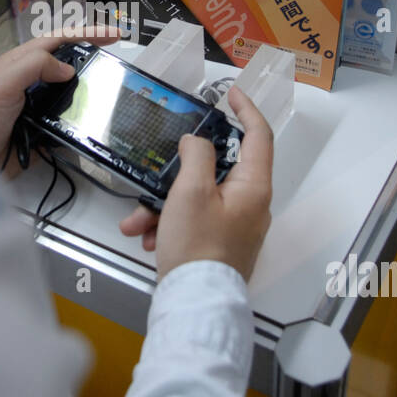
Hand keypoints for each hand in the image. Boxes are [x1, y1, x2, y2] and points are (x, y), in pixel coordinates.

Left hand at [0, 27, 119, 170]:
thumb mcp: (6, 78)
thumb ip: (36, 65)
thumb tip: (69, 69)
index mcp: (23, 61)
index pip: (60, 39)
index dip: (88, 33)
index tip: (116, 34)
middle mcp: (33, 80)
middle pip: (70, 64)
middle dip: (93, 60)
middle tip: (117, 66)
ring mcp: (39, 105)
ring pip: (73, 93)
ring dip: (91, 93)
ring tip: (112, 96)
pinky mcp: (43, 129)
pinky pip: (69, 121)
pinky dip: (82, 121)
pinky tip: (96, 124)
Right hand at [119, 86, 272, 282]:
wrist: (195, 304)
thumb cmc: (197, 247)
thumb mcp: (190, 191)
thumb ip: (196, 155)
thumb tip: (198, 142)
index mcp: (254, 187)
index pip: (258, 136)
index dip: (245, 109)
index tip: (230, 93)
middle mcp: (251, 205)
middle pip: (218, 169)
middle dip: (178, 172)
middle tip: (160, 168)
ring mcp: (236, 226)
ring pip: (198, 198)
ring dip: (164, 203)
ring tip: (138, 220)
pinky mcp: (220, 244)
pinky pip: (193, 221)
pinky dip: (169, 223)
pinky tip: (147, 237)